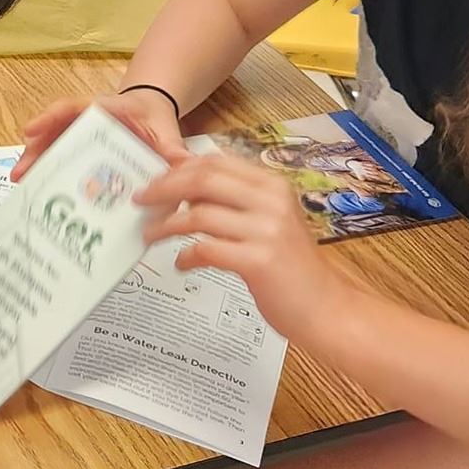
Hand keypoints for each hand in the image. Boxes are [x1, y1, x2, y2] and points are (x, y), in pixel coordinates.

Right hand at [14, 88, 183, 180]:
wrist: (152, 114)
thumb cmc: (154, 119)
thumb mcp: (166, 131)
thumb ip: (173, 149)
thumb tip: (184, 164)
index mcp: (106, 109)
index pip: (73, 108)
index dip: (50, 119)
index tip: (31, 132)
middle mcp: (86, 119)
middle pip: (54, 130)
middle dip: (35, 150)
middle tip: (20, 173)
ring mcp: (79, 133)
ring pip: (51, 144)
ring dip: (35, 162)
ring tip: (20, 183)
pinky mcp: (79, 148)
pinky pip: (58, 156)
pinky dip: (46, 170)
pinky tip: (35, 189)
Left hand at [138, 155, 341, 341]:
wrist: (327, 307)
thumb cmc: (292, 266)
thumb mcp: (267, 220)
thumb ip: (232, 198)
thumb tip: (184, 180)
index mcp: (272, 185)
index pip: (215, 162)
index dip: (178, 167)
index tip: (154, 179)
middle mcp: (271, 201)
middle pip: (202, 180)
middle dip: (163, 188)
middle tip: (141, 201)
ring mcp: (267, 231)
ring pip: (199, 215)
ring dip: (166, 225)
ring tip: (149, 235)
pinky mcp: (259, 262)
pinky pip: (207, 250)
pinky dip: (187, 256)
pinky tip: (181, 263)